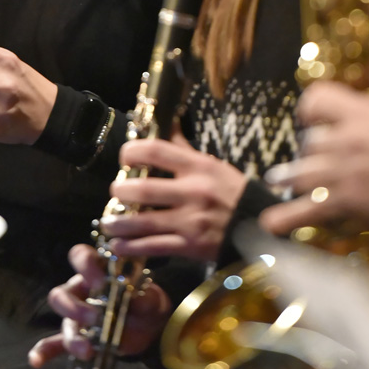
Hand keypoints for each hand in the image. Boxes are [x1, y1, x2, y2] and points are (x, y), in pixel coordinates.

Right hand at [28, 244, 170, 366]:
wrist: (151, 327)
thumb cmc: (145, 302)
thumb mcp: (150, 297)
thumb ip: (143, 296)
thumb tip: (137, 297)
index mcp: (96, 272)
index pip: (80, 257)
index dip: (85, 265)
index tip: (100, 279)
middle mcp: (80, 291)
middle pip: (61, 294)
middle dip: (74, 307)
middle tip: (94, 319)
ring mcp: (76, 316)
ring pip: (62, 321)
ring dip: (71, 335)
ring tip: (87, 350)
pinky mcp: (78, 338)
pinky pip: (54, 344)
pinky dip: (44, 351)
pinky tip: (36, 361)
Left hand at [98, 132, 246, 262]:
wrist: (259, 227)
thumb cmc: (233, 192)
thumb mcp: (213, 164)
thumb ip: (184, 148)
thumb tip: (166, 121)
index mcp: (198, 167)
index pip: (156, 151)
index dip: (132, 152)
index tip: (124, 158)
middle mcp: (193, 192)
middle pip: (144, 189)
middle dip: (121, 191)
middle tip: (115, 192)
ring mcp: (191, 221)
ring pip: (144, 222)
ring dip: (119, 222)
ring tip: (108, 222)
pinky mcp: (190, 245)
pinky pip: (154, 247)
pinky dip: (132, 247)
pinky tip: (119, 245)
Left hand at [260, 60, 368, 233]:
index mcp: (361, 113)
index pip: (316, 99)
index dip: (309, 107)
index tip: (311, 117)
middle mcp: (348, 139)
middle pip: (308, 141)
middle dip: (310, 151)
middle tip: (316, 160)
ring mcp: (348, 170)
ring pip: (302, 172)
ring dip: (290, 177)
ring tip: (278, 180)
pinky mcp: (353, 199)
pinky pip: (312, 207)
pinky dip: (288, 217)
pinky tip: (270, 223)